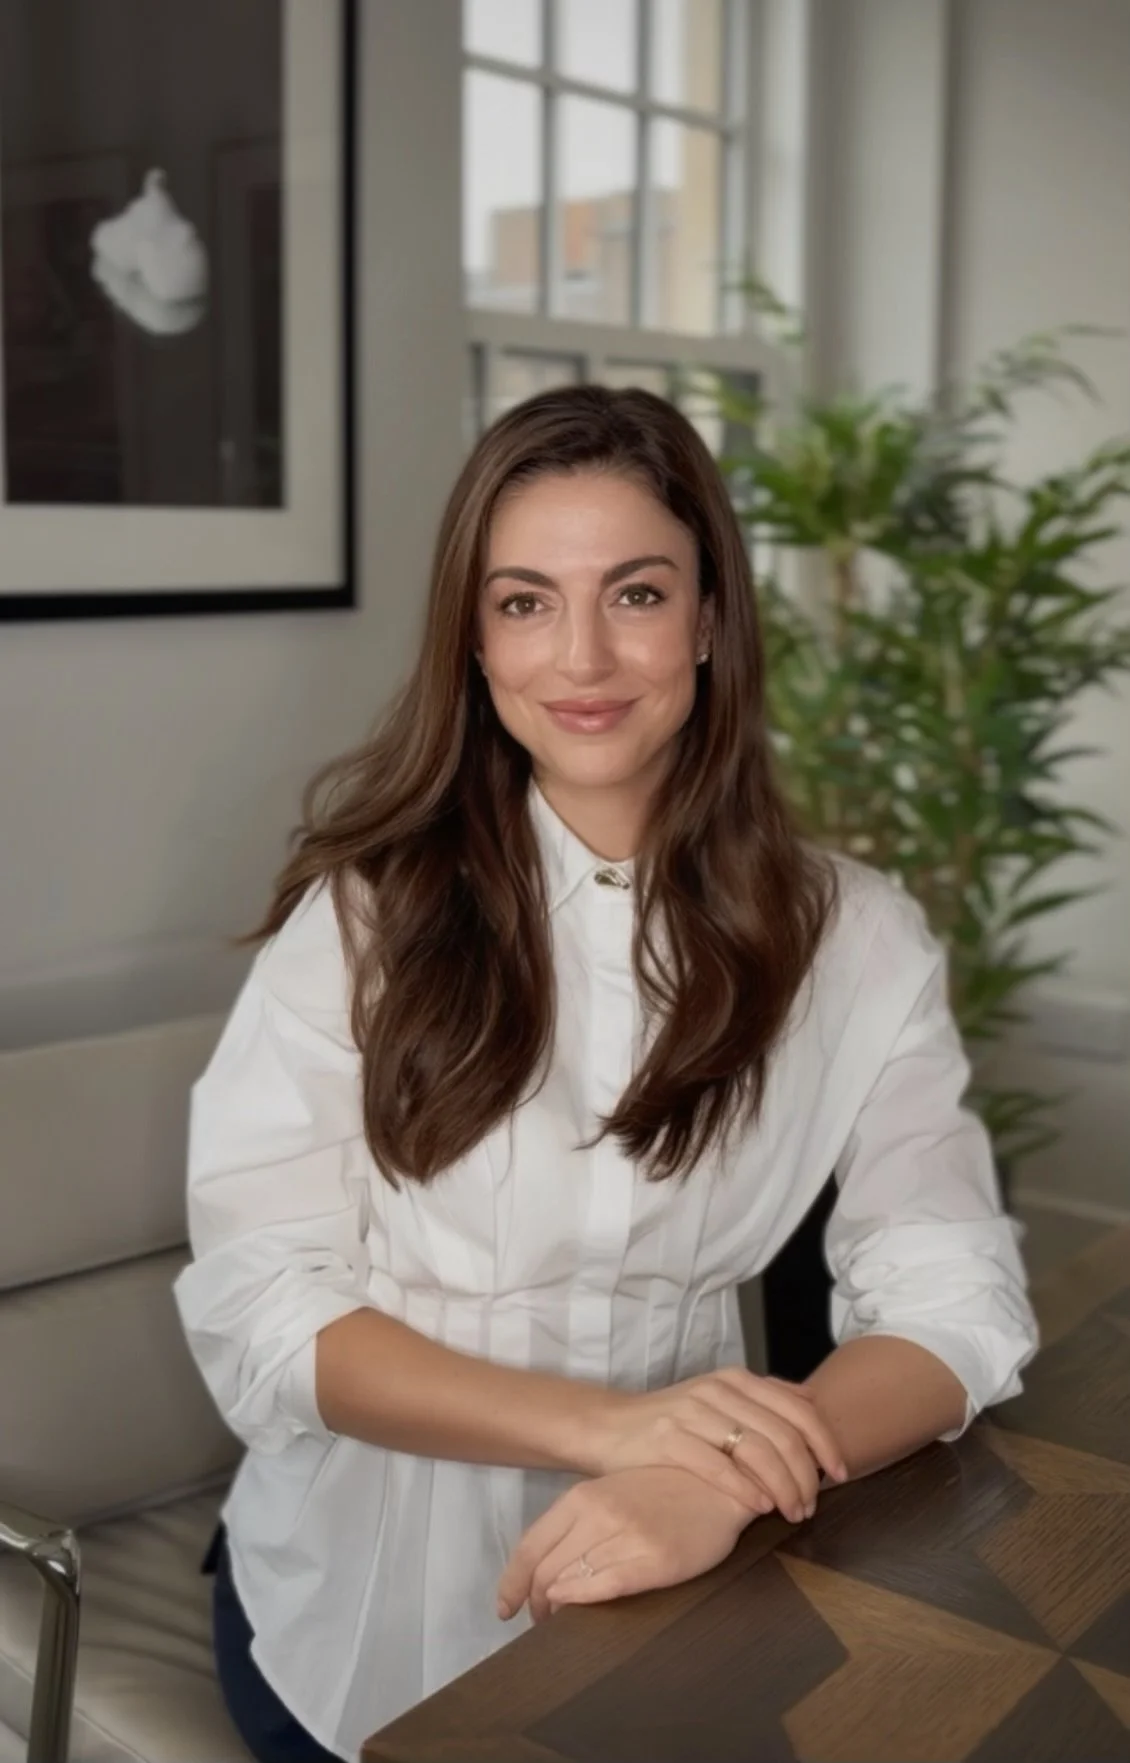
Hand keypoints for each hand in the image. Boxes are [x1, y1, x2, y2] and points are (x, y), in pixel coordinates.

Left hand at [497, 1465, 752, 1624]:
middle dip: (534, 1602)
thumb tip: (549, 1565)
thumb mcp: (614, 1492)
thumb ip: (581, 1521)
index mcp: (583, 1497)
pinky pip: (604, 1586)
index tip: (504, 1608)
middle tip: (539, 1620)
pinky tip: (577, 1607)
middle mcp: (599, 1514)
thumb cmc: (666, 1488)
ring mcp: (626, 1536)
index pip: (531, 1546)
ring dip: (557, 1608)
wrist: (724, 1482)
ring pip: (570, 1580)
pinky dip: (581, 1600)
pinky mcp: (655, 1560)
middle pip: (544, 1569)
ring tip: (559, 1621)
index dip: (512, 1583)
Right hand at [588, 1368, 846, 1522]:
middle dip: (806, 1476)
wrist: (608, 1427)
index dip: (826, 1445)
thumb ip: (763, 1400)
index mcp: (737, 1380)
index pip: (799, 1410)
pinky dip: (744, 1489)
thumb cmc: (672, 1423)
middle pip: (783, 1435)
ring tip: (791, 1513)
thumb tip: (812, 1403)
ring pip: (756, 1451)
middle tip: (812, 1506)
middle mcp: (718, 1390)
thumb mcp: (720, 1399)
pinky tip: (759, 1507)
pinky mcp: (667, 1438)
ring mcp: (692, 1412)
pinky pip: (717, 1466)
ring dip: (782, 1488)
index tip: (841, 1475)